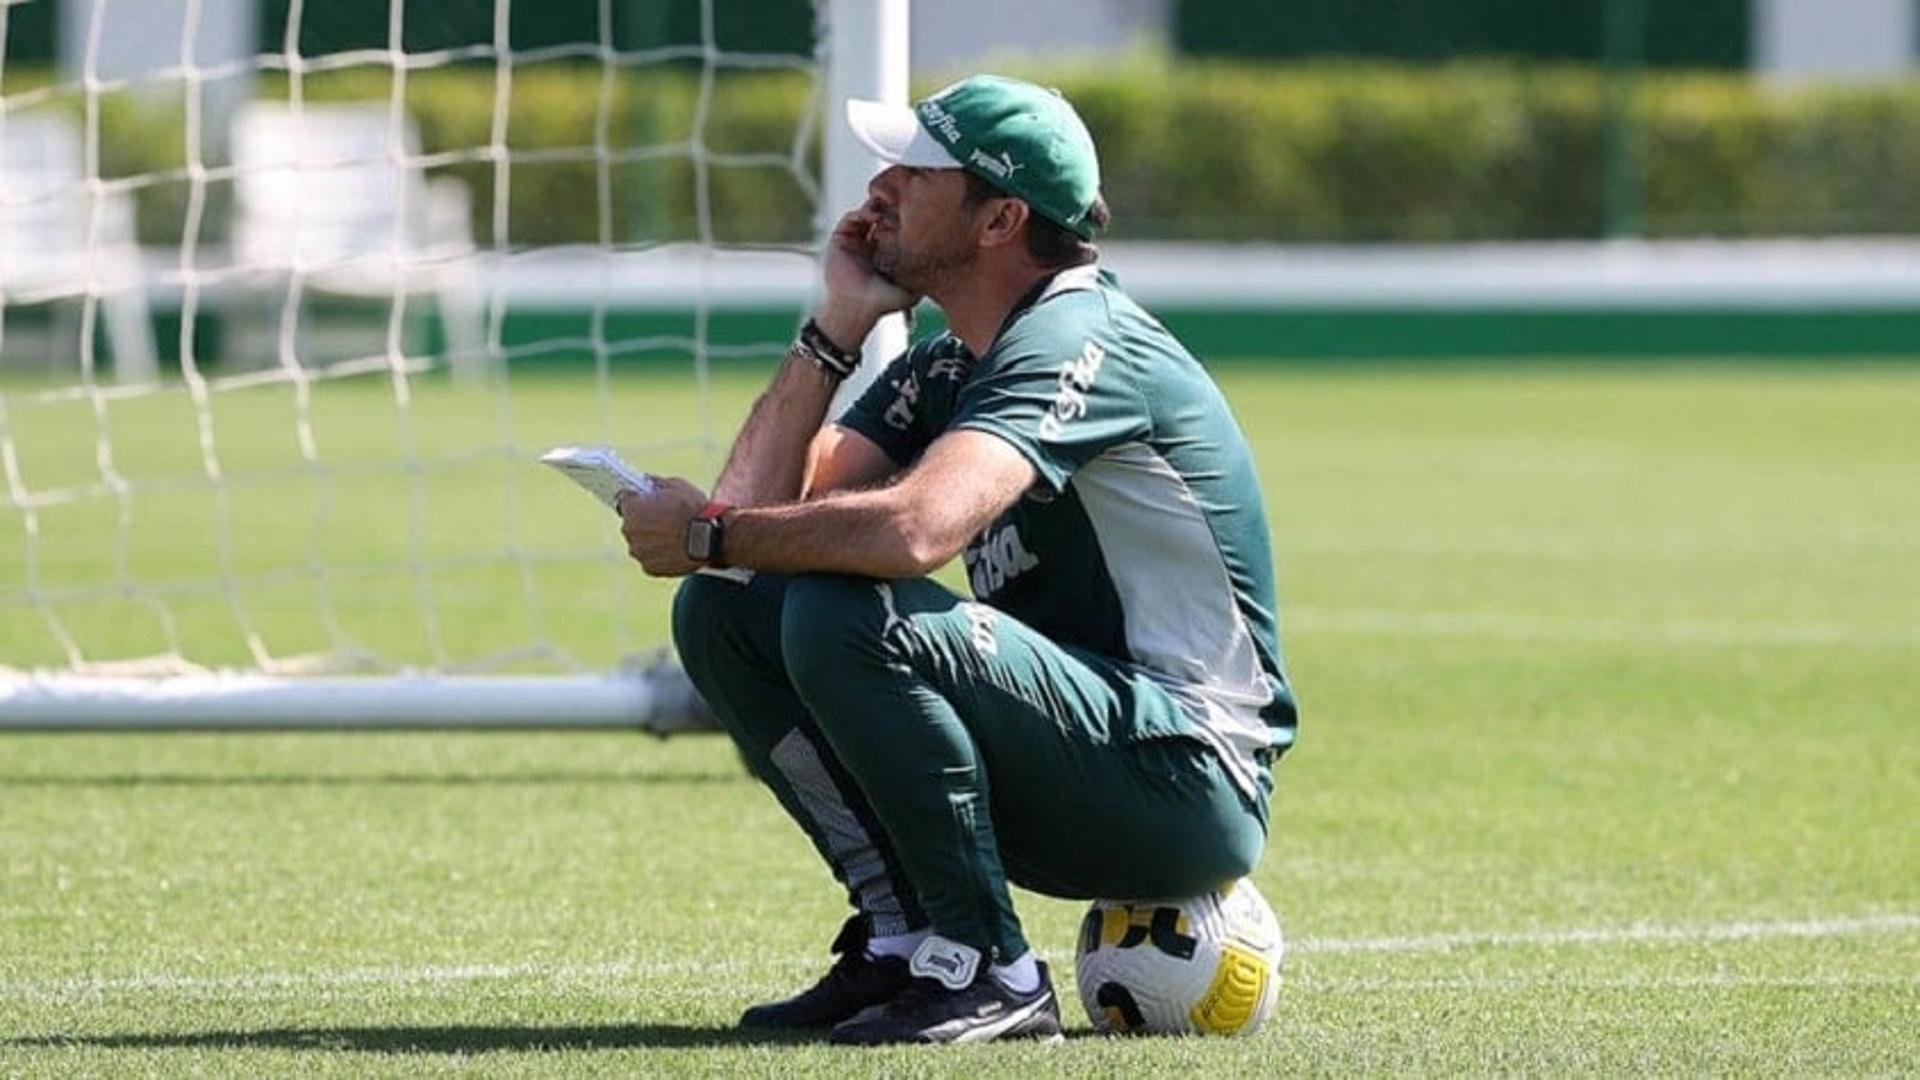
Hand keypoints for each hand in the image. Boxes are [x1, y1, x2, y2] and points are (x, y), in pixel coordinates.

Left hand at [617, 477, 707, 576]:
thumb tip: (647, 482)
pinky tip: (675, 549)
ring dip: (651, 540)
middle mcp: (629, 530)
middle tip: (664, 519)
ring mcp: (638, 551)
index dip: (637, 500)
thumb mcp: (676, 485)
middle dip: (644, 520)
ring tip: (673, 536)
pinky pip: (650, 559)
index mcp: (632, 508)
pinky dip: (659, 555)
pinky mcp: (649, 568)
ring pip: (640, 543)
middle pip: (632, 523)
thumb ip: (656, 483)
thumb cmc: (693, 509)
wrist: (710, 538)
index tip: (645, 501)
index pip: (625, 500)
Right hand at [817, 205, 917, 344]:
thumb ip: (925, 278)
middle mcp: (870, 245)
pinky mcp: (841, 240)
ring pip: (866, 214)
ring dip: (875, 207)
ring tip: (885, 210)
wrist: (858, 309)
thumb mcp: (912, 290)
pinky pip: (850, 219)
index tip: (913, 215)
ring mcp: (855, 242)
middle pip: (880, 216)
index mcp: (886, 253)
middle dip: (889, 207)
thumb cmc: (884, 303)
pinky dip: (860, 212)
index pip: (895, 227)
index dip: (903, 218)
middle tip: (899, 204)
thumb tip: (946, 263)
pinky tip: (873, 217)